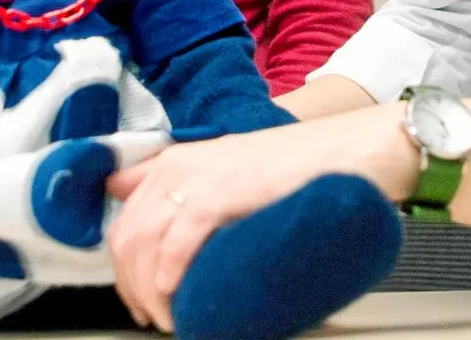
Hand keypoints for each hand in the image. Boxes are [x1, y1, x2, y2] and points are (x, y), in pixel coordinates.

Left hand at [104, 103, 416, 331]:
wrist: (346, 150)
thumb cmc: (296, 165)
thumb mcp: (229, 171)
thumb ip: (190, 188)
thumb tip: (161, 219)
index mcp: (174, 161)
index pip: (123, 219)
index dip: (123, 266)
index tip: (137, 294)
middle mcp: (176, 166)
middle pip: (127, 236)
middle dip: (132, 286)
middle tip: (154, 316)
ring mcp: (195, 178)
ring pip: (143, 243)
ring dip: (150, 292)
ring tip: (170, 319)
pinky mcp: (218, 193)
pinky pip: (175, 243)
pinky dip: (169, 278)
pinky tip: (176, 298)